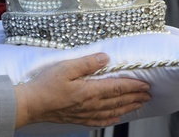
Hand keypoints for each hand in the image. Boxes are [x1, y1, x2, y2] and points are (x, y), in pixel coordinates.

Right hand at [14, 53, 150, 128]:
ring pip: (112, 112)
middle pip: (118, 101)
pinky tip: (116, 118)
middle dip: (135, 97)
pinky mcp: (77, 119)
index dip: (133, 86)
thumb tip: (105, 57)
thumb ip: (87, 63)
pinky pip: (99, 121)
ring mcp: (84, 114)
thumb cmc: (45, 84)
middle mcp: (90, 104)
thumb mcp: (65, 67)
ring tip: (139, 105)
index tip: (146, 84)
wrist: (30, 105)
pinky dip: (111, 119)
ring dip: (127, 108)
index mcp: (89, 91)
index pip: (117, 88)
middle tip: (148, 95)